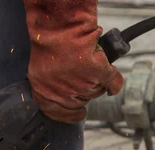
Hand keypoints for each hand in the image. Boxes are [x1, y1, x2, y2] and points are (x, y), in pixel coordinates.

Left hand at [24, 0, 123, 122]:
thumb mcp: (40, 70)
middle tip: (80, 75)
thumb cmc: (46, 45)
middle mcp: (63, 94)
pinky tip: (112, 80)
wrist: (58, 28)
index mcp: (44, 94)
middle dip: (82, 91)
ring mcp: (82, 86)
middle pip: (79, 101)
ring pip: (95, 91)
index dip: (69, 115)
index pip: (57, 113)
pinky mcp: (98, 73)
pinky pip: (112, 82)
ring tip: (88, 65)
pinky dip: (114, 82)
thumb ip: (50, 85)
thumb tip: (62, 93)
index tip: (79, 114)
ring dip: (96, 82)